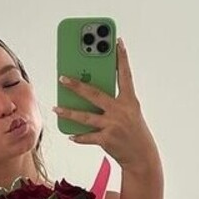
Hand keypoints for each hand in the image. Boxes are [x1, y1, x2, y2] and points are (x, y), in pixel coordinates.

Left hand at [53, 36, 160, 175]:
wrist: (142, 157)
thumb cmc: (134, 132)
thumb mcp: (129, 113)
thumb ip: (113, 102)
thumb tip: (89, 93)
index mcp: (129, 101)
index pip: (125, 75)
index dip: (122, 58)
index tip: (117, 42)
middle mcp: (121, 111)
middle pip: (95, 94)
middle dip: (77, 85)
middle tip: (62, 77)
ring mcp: (113, 125)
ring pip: (85, 116)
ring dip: (68, 112)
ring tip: (55, 108)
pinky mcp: (107, 140)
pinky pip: (87, 136)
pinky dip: (78, 136)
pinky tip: (70, 134)